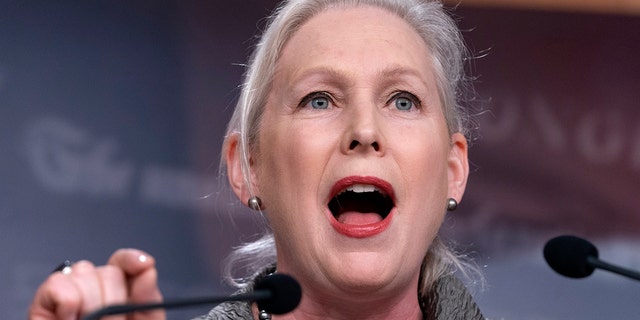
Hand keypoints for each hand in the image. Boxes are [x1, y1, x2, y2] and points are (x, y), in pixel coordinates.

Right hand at [29, 249, 164, 319]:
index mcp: (119, 294)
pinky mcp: (43, 304)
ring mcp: (69, 296)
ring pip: (85, 273)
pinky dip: (67, 300)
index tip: (144, 265)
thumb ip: (147, 299)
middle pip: (108, 270)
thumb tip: (148, 268)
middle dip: (114, 299)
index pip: (124, 263)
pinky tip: (71, 319)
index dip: (132, 260)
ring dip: (92, 303)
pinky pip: (58, 282)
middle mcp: (94, 291)